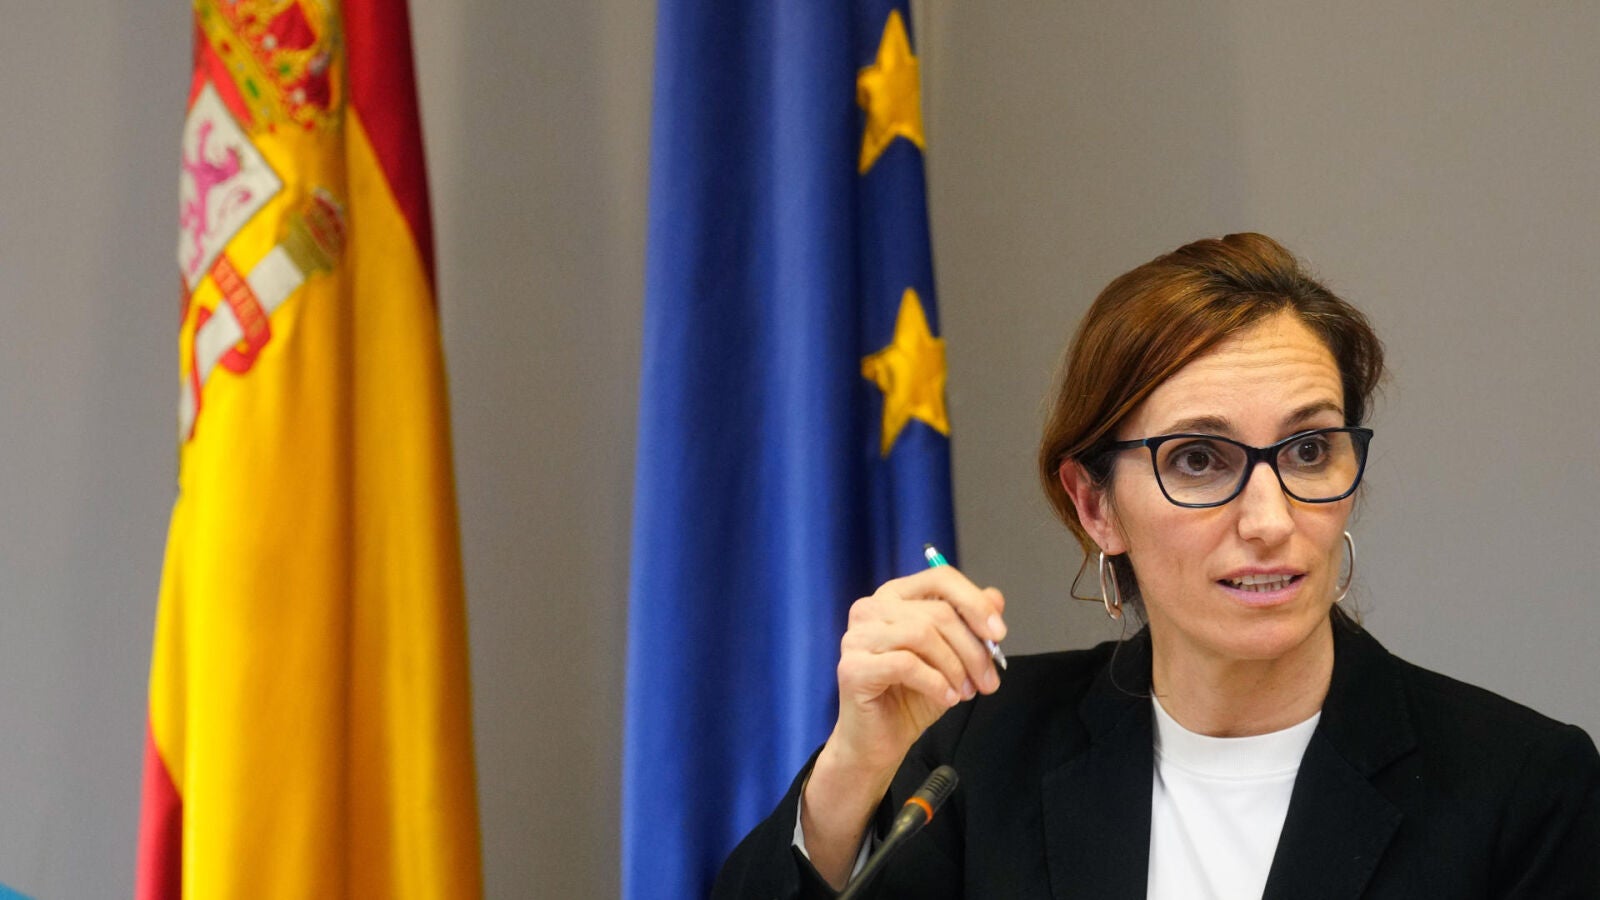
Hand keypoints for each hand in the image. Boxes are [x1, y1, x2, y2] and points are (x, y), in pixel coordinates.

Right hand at [831, 565, 1006, 769]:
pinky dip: (935, 683)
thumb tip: (995, 598)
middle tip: (989, 681)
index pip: (940, 578)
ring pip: (922, 635)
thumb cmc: (912, 697)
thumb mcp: (952, 658)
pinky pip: (906, 664)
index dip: (975, 602)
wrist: (880, 742)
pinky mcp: (853, 667)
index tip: (999, 634)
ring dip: (955, 667)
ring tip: (965, 692)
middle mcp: (871, 609)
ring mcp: (858, 637)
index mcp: (895, 597)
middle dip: (973, 649)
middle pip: (937, 612)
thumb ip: (970, 626)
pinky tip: (947, 698)